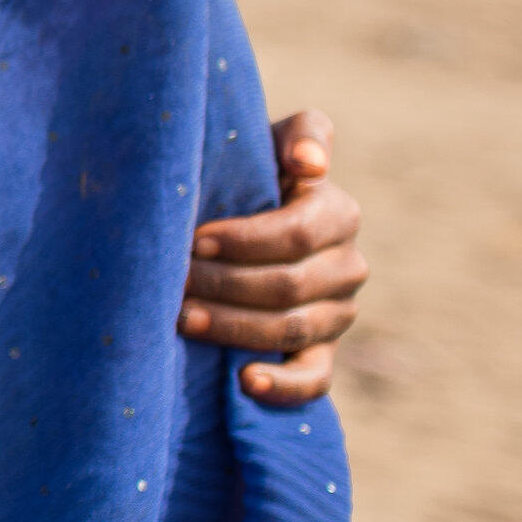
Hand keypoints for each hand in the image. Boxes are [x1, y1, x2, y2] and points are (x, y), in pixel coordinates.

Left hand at [181, 108, 364, 406]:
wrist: (230, 218)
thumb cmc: (243, 173)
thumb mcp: (267, 142)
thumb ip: (300, 135)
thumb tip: (312, 164)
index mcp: (336, 212)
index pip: (297, 234)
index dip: (244, 240)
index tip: (194, 240)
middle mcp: (346, 265)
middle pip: (290, 286)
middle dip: (226, 285)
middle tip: (175, 283)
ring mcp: (337, 313)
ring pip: (293, 329)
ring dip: (235, 327)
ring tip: (183, 320)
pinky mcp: (321, 351)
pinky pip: (314, 378)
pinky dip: (283, 385)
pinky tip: (246, 381)